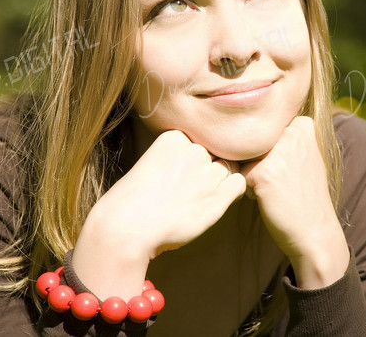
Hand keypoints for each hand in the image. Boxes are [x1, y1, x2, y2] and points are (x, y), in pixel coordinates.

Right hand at [72, 130, 245, 299]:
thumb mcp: (154, 164)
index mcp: (175, 136)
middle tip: (189, 191)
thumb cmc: (136, 202)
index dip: (195, 159)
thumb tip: (210, 159)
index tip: (178, 177)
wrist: (127, 228)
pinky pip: (239, 183)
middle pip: (216, 153)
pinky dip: (232, 193)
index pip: (201, 140)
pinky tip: (214, 203)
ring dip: (219, 182)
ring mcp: (207, 170)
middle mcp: (194, 149)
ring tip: (198, 199)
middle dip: (208, 170)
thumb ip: (180, 157)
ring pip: (230, 168)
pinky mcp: (218, 194)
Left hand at [239, 116, 348, 287]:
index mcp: (303, 124)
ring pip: (245, 157)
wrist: (314, 230)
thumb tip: (242, 126)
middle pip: (252, 141)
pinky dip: (249, 188)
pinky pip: (240, 174)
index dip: (268, 149)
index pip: (264, 128)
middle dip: (258, 160)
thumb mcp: (305, 154)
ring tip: (275, 188)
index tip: (288, 167)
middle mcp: (292, 132)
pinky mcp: (263, 172)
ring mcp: (278, 152)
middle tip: (282, 180)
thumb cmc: (304, 193)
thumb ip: (284, 135)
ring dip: (252, 172)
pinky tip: (269, 197)